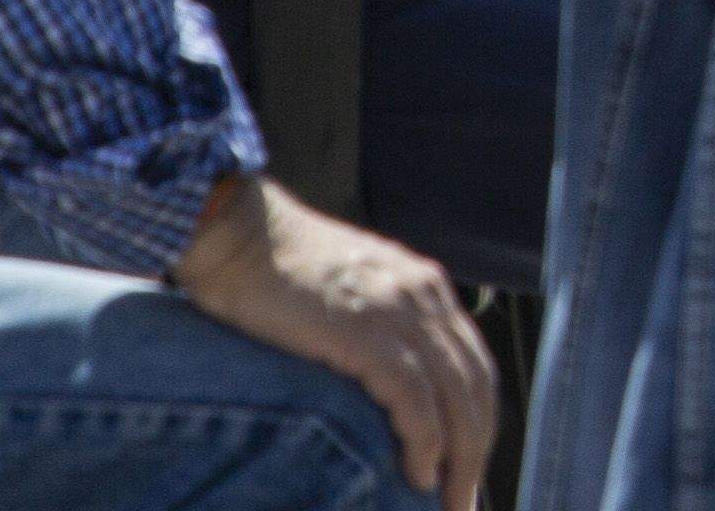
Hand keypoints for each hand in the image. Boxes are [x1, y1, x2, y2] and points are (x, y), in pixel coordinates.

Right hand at [172, 174, 496, 510]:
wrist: (236, 231)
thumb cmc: (274, 272)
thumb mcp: (347, 294)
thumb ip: (375, 330)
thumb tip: (382, 393)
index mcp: (424, 288)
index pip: (473, 363)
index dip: (478, 420)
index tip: (470, 467)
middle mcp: (423, 296)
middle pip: (474, 384)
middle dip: (477, 449)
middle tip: (466, 501)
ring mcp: (397, 311)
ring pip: (454, 395)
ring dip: (460, 457)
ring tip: (448, 501)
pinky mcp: (364, 332)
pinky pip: (413, 396)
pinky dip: (425, 440)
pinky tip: (420, 474)